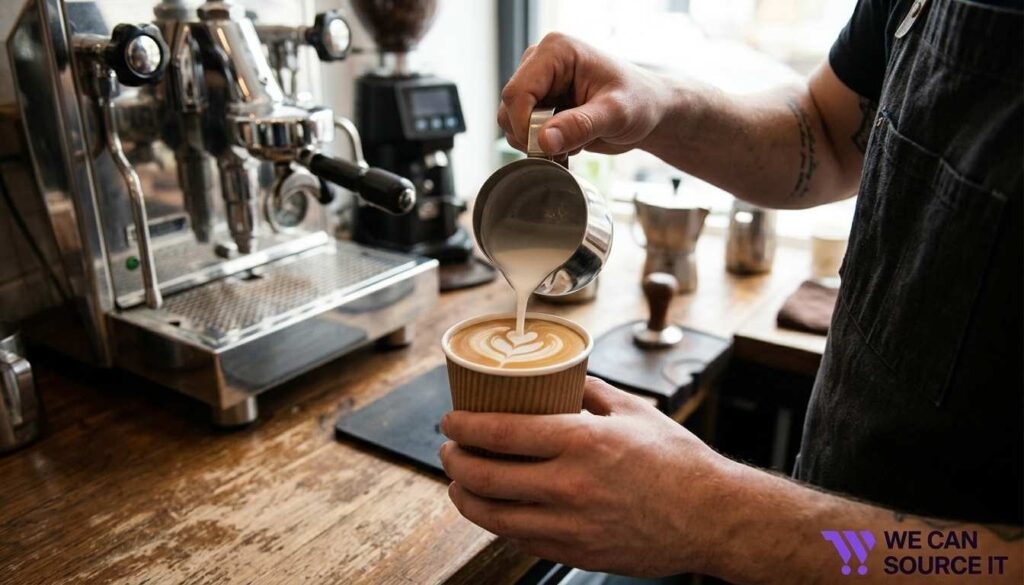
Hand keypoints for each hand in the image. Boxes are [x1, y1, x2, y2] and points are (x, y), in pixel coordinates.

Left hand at [439, 377, 732, 576]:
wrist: (711, 517)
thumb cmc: (678, 463)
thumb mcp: (634, 411)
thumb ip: (589, 390)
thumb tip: (560, 375)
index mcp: (582, 442)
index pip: (500, 432)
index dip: (463, 426)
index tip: (450, 421)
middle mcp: (569, 485)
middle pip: (485, 476)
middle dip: (454, 461)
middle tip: (448, 450)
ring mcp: (570, 525)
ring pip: (493, 516)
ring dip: (465, 496)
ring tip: (459, 482)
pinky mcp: (574, 552)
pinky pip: (520, 539)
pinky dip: (498, 523)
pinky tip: (495, 509)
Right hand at [498, 33, 676, 156]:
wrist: (649, 110)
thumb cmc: (640, 103)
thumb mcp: (616, 115)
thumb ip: (580, 126)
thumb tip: (543, 141)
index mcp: (556, 51)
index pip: (517, 92)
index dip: (525, 125)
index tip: (547, 148)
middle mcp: (540, 62)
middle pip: (509, 107)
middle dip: (530, 136)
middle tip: (563, 150)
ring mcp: (538, 82)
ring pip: (510, 120)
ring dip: (534, 142)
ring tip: (569, 146)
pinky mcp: (539, 101)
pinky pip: (521, 128)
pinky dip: (539, 144)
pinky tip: (565, 144)